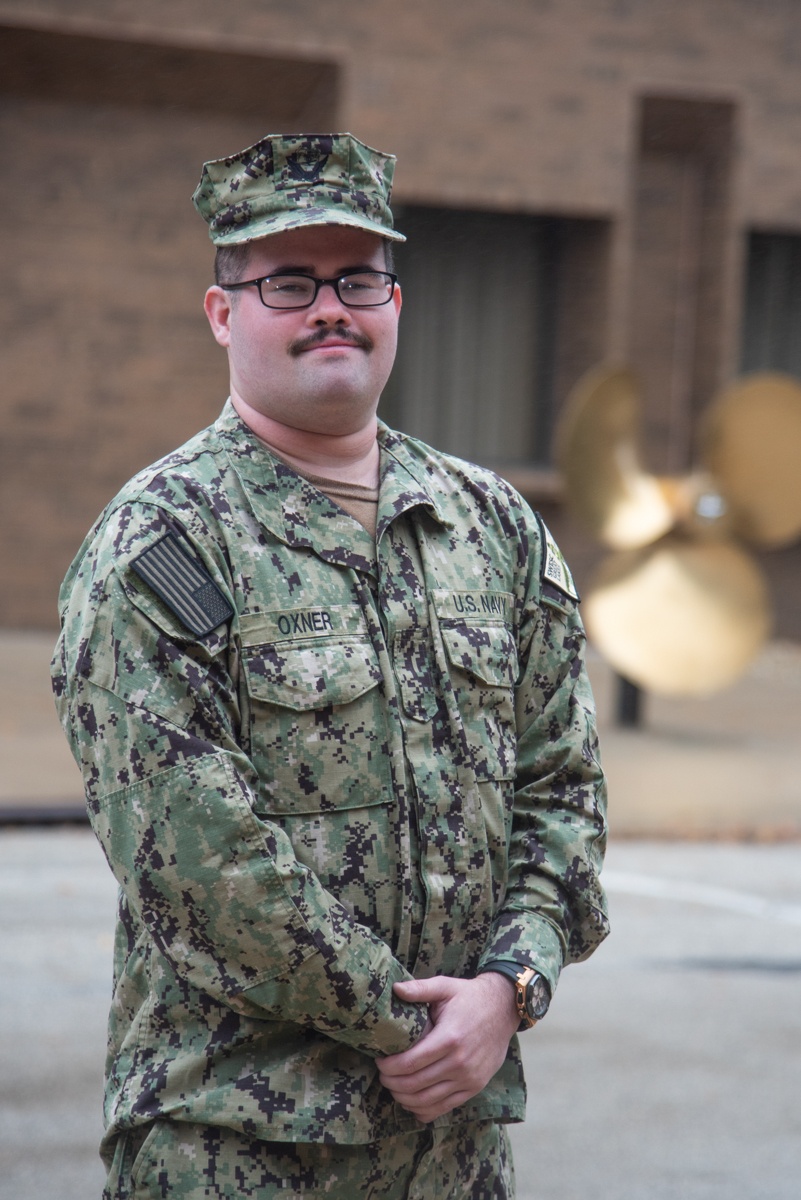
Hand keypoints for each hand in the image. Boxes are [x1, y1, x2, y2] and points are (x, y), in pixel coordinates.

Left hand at [376, 973, 519, 1122]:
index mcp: (450, 1038)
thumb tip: (395, 988)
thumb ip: (420, 989)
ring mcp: (468, 1078)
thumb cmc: (470, 997)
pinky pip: (444, 1108)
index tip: (379, 1060)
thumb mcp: (445, 986)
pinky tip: (412, 1102)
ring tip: (394, 1086)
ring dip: (404, 1098)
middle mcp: (460, 1063)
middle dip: (392, 1083)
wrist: (504, 1009)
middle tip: (382, 1074)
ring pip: (427, 1101)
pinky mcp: (474, 1088)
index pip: (410, 1063)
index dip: (388, 1066)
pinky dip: (424, 1110)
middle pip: (414, 1085)